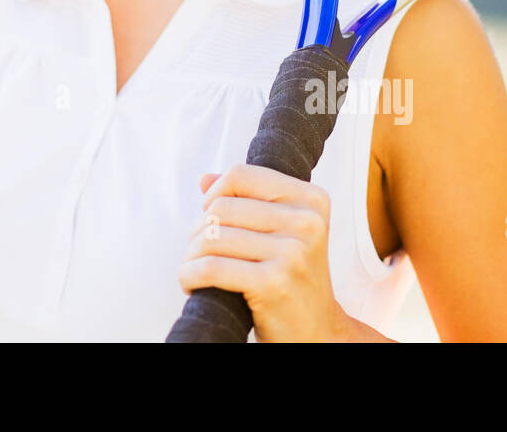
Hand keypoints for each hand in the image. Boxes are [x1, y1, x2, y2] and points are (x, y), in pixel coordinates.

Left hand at [177, 163, 352, 341]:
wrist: (316, 332)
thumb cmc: (293, 279)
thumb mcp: (282, 232)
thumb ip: (246, 200)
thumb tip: (204, 178)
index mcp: (312, 200)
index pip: (241, 175)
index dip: (214, 194)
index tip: (210, 217)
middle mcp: (307, 222)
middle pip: (222, 207)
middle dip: (199, 230)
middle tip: (199, 252)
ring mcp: (293, 252)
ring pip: (212, 237)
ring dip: (191, 255)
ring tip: (194, 268)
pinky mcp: (274, 282)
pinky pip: (211, 268)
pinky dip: (190, 275)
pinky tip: (191, 283)